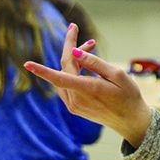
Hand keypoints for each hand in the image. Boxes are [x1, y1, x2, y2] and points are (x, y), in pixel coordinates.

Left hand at [24, 24, 152, 147]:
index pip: (59, 77)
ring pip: (65, 76)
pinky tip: (87, 67)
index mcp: (87, 90)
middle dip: (73, 50)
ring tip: (91, 48)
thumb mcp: (117, 75)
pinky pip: (68, 85)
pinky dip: (73, 73)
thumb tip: (73, 52)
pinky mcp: (75, 107)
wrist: (131, 121)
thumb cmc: (128, 96)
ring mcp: (74, 105)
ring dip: (74, 61)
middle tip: (87, 37)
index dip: (41, 70)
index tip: (27, 64)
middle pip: (65, 68)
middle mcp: (76, 99)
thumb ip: (94, 62)